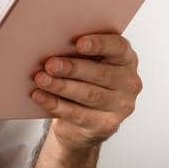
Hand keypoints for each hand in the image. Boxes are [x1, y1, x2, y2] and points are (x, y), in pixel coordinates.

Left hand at [29, 31, 141, 151]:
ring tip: (41, 79)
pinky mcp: (106, 125)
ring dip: (61, 86)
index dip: (99, 44)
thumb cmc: (83, 80)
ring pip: (89, 95)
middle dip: (72, 68)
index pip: (118, 48)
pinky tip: (40, 96)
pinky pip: (78, 114)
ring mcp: (120, 106)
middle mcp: (128, 82)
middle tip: (50, 64)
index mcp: (126, 59)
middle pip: (100, 73)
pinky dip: (55, 104)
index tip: (79, 43)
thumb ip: (78, 52)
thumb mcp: (86, 62)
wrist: (84, 120)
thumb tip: (51, 42)